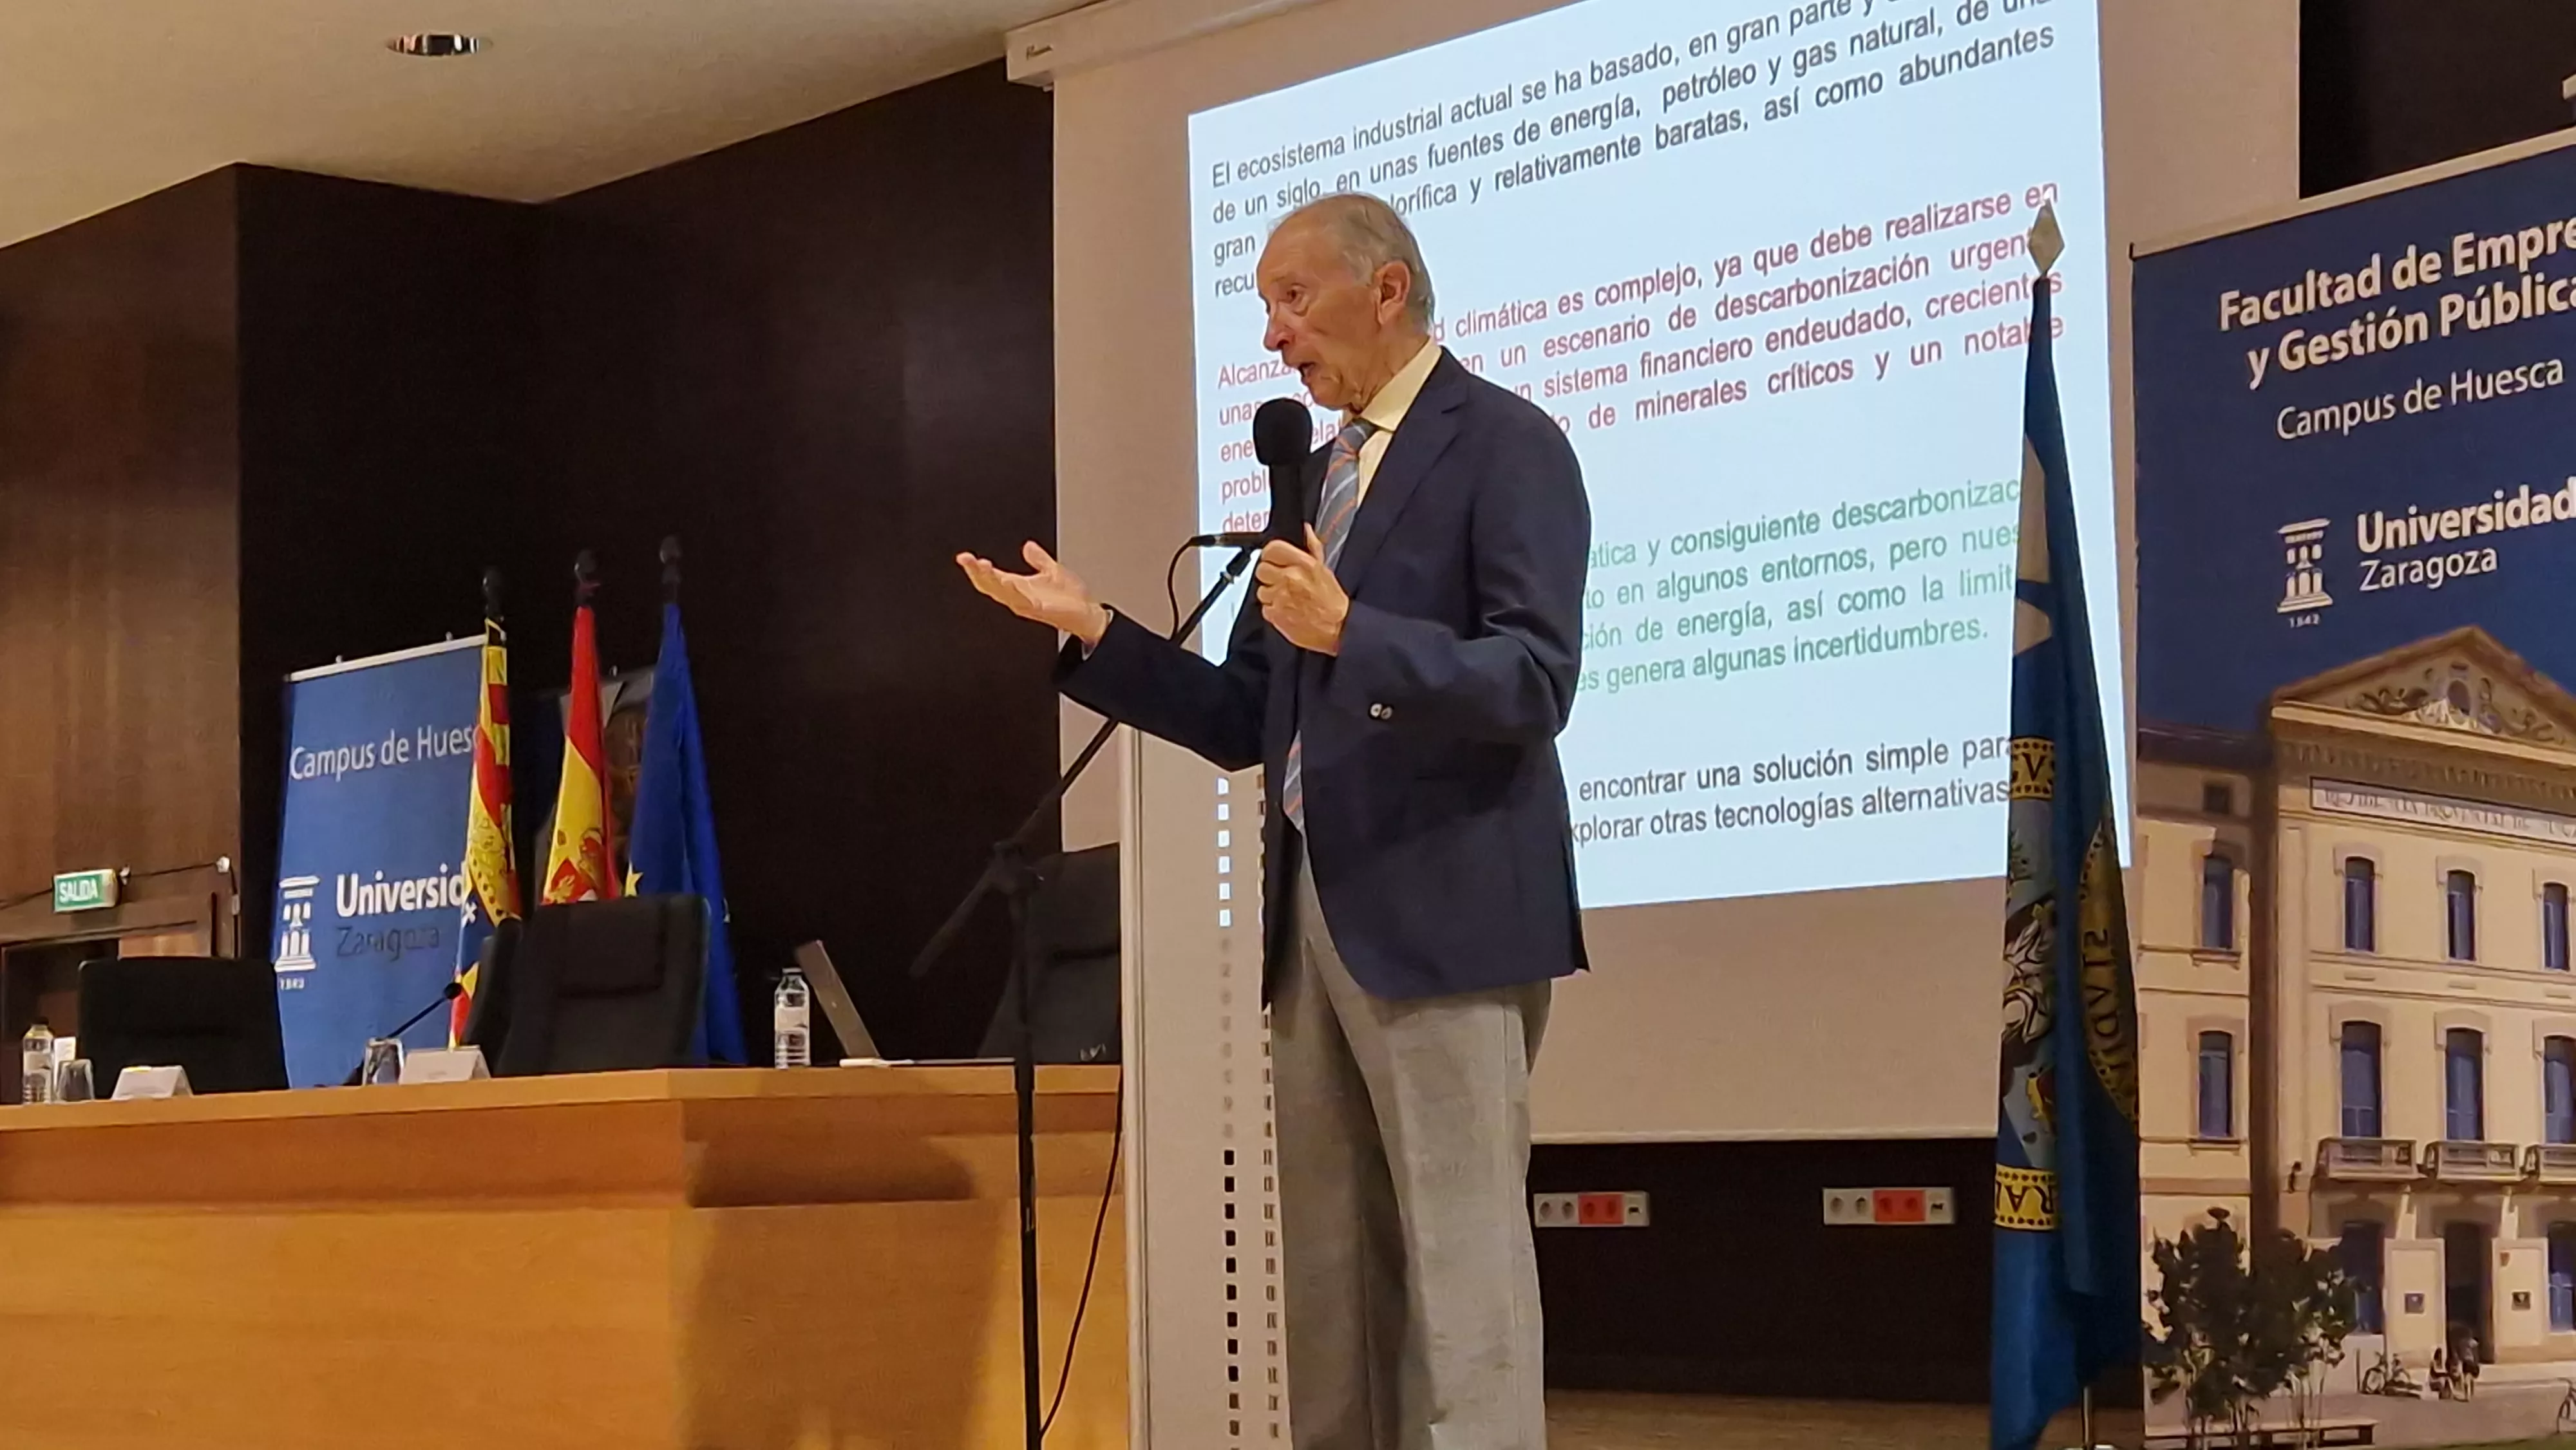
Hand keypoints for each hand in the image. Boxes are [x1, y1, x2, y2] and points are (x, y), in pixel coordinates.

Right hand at [957, 541, 1110, 645]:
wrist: (1087, 614)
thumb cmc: (1069, 598)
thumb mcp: (1051, 570)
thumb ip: (1038, 559)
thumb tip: (1028, 546)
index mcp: (1017, 587)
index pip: (990, 577)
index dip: (975, 568)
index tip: (964, 557)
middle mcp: (1018, 597)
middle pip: (989, 585)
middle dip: (976, 572)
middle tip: (966, 559)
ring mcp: (1027, 604)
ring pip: (1002, 593)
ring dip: (991, 580)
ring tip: (982, 566)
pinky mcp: (1040, 609)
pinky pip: (1023, 600)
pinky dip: (1015, 592)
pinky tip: (1008, 581)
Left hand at [1257, 525, 1349, 653]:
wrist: (1337, 628)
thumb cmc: (1332, 602)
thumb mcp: (1324, 569)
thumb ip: (1312, 548)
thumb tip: (1307, 530)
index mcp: (1302, 564)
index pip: (1272, 549)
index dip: (1270, 554)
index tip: (1272, 559)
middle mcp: (1289, 578)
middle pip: (1261, 569)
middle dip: (1269, 574)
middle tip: (1280, 580)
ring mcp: (1279, 597)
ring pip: (1261, 590)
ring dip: (1270, 593)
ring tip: (1286, 597)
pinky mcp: (1274, 615)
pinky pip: (1265, 608)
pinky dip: (1273, 609)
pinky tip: (1285, 609)